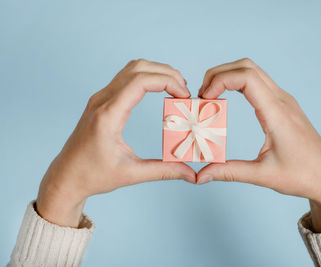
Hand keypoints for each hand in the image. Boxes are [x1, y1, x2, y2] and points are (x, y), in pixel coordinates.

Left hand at [36, 59, 195, 227]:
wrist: (66, 176)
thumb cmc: (93, 176)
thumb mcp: (131, 174)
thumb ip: (163, 171)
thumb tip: (190, 173)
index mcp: (108, 115)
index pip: (140, 81)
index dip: (167, 81)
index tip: (184, 95)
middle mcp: (102, 101)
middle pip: (138, 68)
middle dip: (166, 73)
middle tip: (184, 91)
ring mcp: (100, 98)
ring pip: (132, 69)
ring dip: (156, 73)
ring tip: (175, 88)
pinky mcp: (101, 101)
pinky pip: (126, 78)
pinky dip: (146, 78)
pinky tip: (158, 90)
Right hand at [197, 58, 320, 231]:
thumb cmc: (301, 176)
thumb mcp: (262, 176)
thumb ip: (229, 172)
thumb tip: (201, 175)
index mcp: (277, 114)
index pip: (246, 77)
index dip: (220, 80)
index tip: (205, 98)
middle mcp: (282, 101)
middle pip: (247, 66)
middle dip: (219, 74)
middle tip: (202, 95)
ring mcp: (285, 100)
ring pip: (253, 71)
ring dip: (228, 76)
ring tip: (211, 96)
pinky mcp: (284, 105)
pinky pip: (259, 82)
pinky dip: (238, 83)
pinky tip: (228, 99)